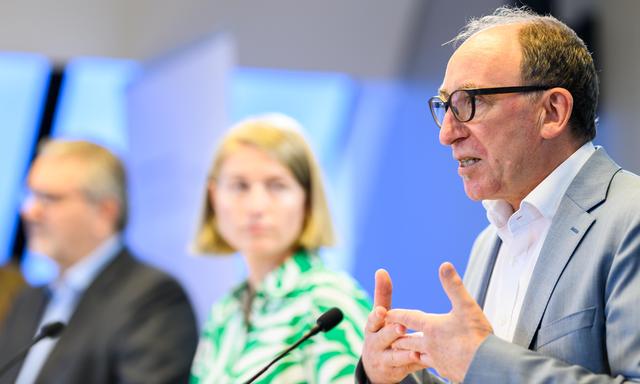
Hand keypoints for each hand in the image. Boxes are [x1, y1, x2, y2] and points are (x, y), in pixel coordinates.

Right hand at [362, 269, 426, 382]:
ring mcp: (384, 358)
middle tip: (400, 327)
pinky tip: (423, 360)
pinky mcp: (396, 371)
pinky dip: (413, 363)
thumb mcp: (380, 315)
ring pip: (394, 355)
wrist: (376, 365)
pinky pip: (406, 367)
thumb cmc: (380, 331)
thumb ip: (382, 294)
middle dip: (391, 332)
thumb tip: (381, 270)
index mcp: (372, 327)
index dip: (377, 316)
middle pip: (383, 337)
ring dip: (403, 352)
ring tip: (414, 349)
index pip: (373, 320)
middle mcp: (375, 343)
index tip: (381, 311)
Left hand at [388, 262, 492, 381]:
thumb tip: (444, 265)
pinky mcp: (447, 372)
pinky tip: (432, 363)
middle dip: (398, 336)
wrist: (487, 368)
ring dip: (409, 351)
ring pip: (417, 355)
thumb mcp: (466, 306)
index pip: (407, 318)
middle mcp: (429, 345)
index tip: (384, 313)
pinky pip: (432, 366)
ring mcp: (437, 360)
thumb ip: (454, 286)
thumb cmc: (477, 336)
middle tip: (390, 335)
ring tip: (403, 350)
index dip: (395, 314)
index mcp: (431, 327)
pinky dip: (427, 363)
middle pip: (407, 340)